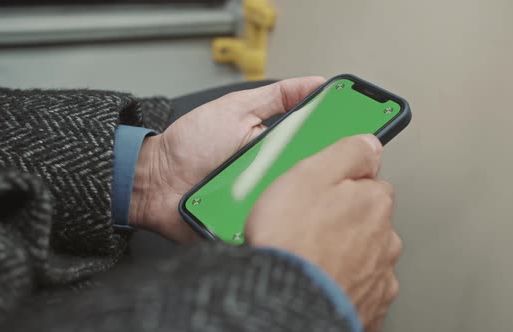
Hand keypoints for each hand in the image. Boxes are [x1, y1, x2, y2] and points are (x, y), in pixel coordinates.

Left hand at [129, 77, 324, 241]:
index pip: (320, 147)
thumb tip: (317, 83)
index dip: (339, 144)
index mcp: (280, 148)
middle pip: (312, 178)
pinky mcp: (251, 227)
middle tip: (324, 168)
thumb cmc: (193, 143)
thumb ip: (276, 97)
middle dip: (321, 173)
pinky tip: (278, 219)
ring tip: (292, 191)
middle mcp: (277, 176)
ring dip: (299, 200)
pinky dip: (276, 225)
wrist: (155, 180)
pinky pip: (271, 228)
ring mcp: (264, 202)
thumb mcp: (237, 109)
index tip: (357, 138)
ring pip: (296, 206)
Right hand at [246, 135, 401, 331]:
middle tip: (308, 227)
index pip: (369, 182)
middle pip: (368, 221)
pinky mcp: (368, 308)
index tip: (321, 194)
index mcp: (375, 203)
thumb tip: (370, 143)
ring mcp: (379, 277)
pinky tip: (320, 280)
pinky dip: (344, 284)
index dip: (340, 186)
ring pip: (365, 256)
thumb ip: (347, 153)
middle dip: (344, 222)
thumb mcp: (310, 174)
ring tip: (310, 256)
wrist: (285, 301)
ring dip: (345, 255)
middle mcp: (386, 240)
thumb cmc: (292, 242)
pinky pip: (359, 288)